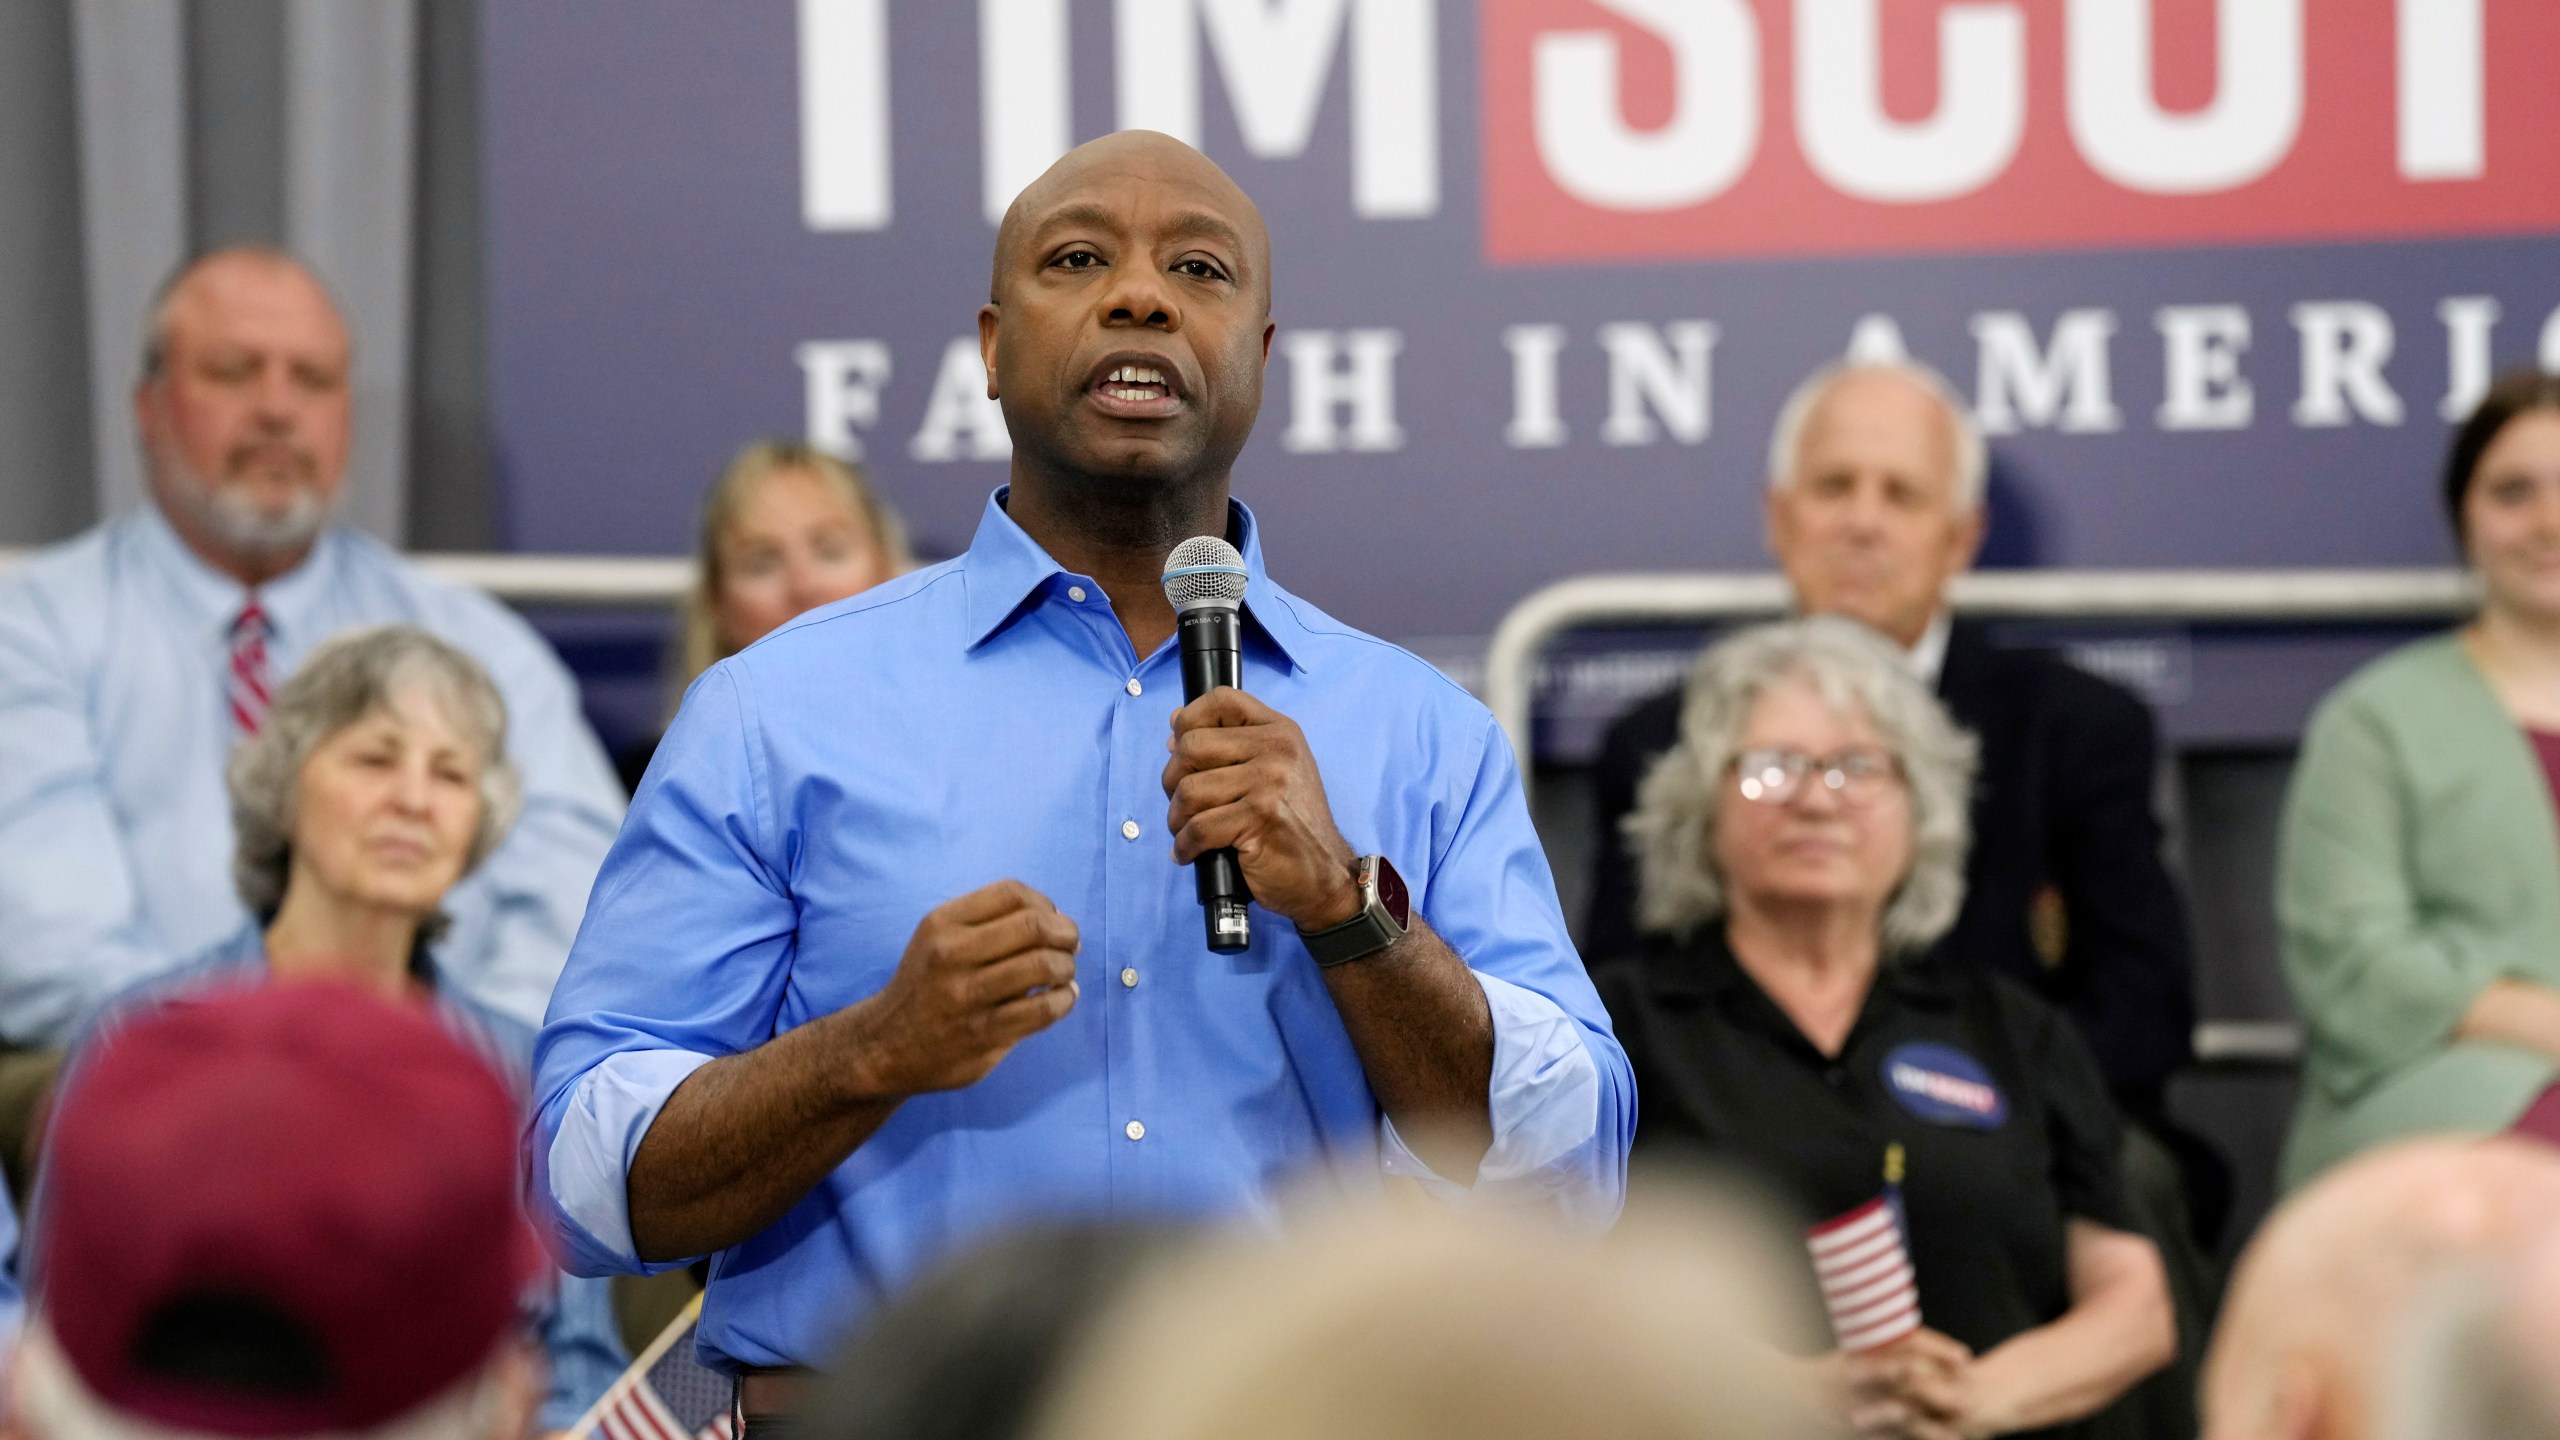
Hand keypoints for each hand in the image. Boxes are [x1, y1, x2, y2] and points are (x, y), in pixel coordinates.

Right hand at [849, 881, 1078, 1097]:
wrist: (884, 1045)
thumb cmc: (927, 985)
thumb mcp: (939, 939)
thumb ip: (988, 923)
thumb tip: (1056, 920)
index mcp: (943, 923)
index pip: (1012, 893)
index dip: (1046, 904)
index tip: (1051, 921)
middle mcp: (951, 954)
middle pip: (1034, 926)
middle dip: (1066, 934)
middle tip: (1070, 947)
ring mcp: (967, 996)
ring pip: (1043, 965)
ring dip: (1066, 967)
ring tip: (1064, 975)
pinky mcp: (983, 1034)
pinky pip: (1042, 1009)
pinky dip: (1064, 999)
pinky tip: (1062, 999)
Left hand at [1162, 688, 1359, 930]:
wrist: (1325, 874)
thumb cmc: (1291, 824)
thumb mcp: (1272, 771)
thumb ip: (1231, 744)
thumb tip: (1176, 724)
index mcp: (1279, 730)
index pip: (1221, 699)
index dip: (1189, 720)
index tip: (1180, 749)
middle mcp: (1278, 749)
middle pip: (1192, 746)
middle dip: (1173, 780)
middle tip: (1183, 804)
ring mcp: (1270, 782)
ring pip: (1190, 790)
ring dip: (1177, 818)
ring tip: (1186, 832)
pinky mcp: (1260, 818)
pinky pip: (1198, 827)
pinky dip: (1185, 845)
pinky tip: (1190, 853)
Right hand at [1807, 1330, 1974, 1439]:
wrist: (1788, 1392)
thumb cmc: (1827, 1369)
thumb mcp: (1856, 1349)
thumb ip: (1888, 1346)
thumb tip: (1922, 1342)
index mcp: (1864, 1352)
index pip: (1908, 1345)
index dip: (1939, 1349)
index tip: (1966, 1357)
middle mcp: (1862, 1378)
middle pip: (1910, 1383)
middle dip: (1940, 1393)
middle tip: (1968, 1401)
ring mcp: (1858, 1406)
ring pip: (1901, 1418)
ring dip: (1930, 1429)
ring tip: (1957, 1437)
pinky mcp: (1854, 1429)